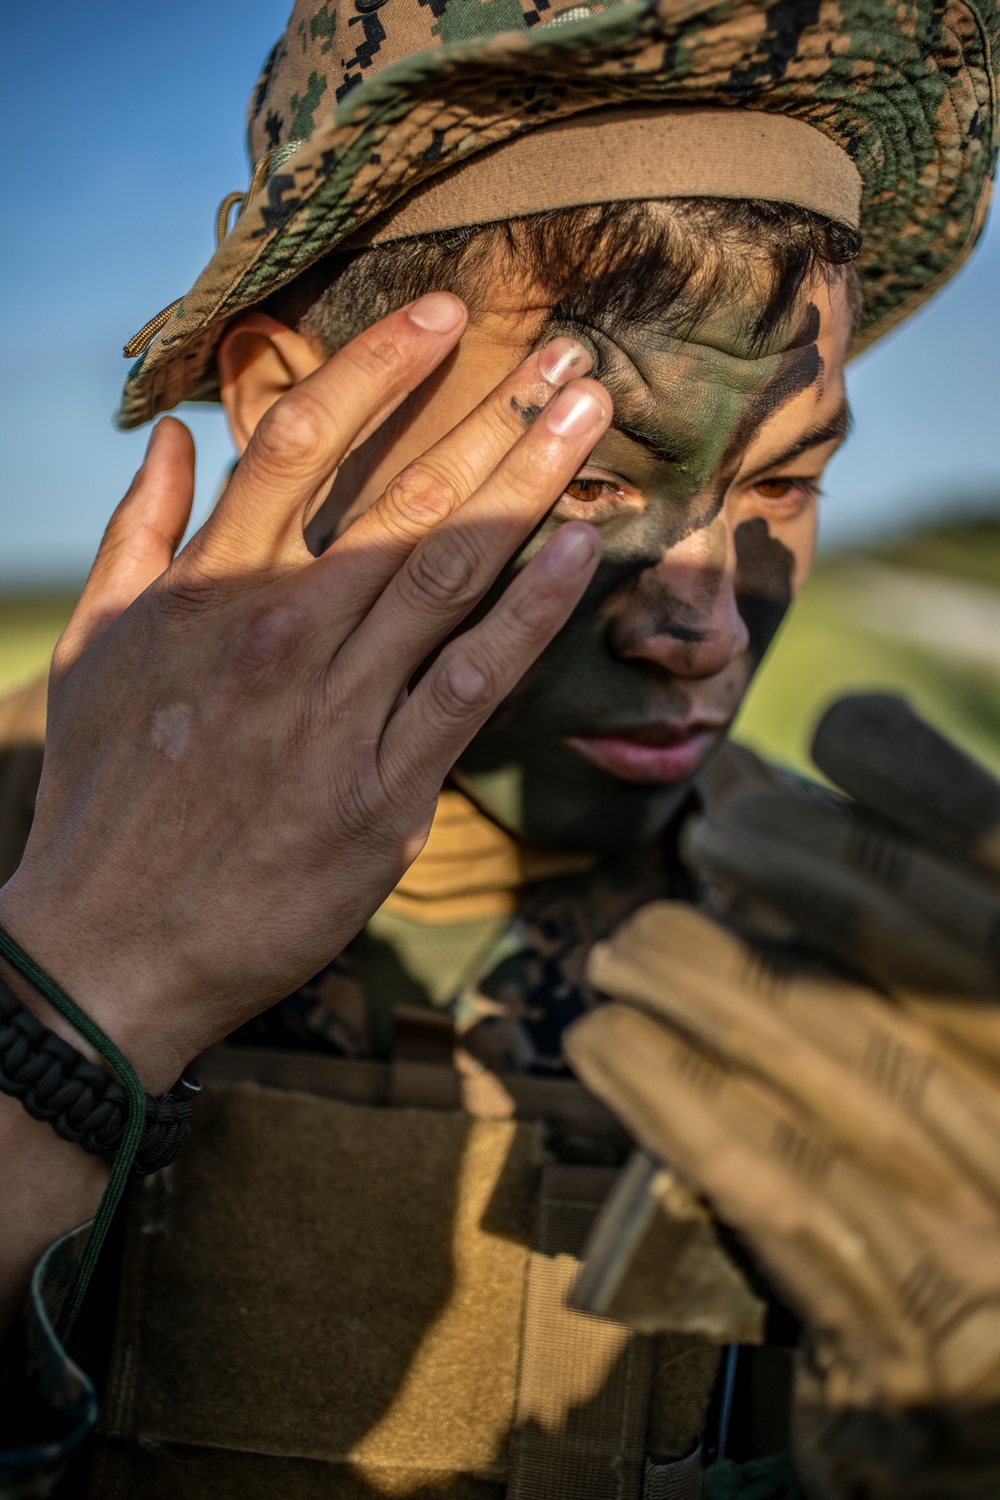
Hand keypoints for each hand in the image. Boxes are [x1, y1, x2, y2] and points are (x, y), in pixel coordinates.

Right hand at [0, 294, 609, 1092]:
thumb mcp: (95, 651)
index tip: (446, 315)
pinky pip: (475, 681)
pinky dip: (533, 610)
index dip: (381, 366)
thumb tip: (174, 442)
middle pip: (404, 496)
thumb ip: (137, 538)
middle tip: (569, 358)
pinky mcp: (384, 790)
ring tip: (590, 420)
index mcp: (209, 590)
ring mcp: (337, 710)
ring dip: (530, 484)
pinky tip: (582, 549)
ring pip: (450, 571)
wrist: (110, 945)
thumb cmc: (104, 797)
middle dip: (493, 414)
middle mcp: (281, 633)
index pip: (301, 442)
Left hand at [565, 698, 999, 1409]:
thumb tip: (754, 779)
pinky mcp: (895, 1318)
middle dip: (786, 852)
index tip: (838, 729)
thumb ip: (920, 905)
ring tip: (633, 946)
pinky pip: (756, 1173)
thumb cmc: (984, 1145)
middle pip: (895, 930)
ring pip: (808, 1039)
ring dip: (693, 967)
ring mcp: (974, 1218)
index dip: (915, 770)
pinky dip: (666, 1090)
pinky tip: (608, 1040)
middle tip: (713, 833)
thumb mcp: (985, 1014)